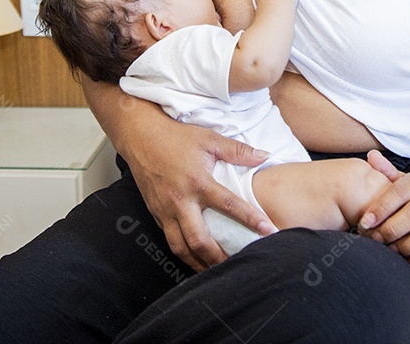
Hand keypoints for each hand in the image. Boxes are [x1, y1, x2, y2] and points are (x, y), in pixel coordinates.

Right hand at [126, 115, 274, 270]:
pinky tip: (196, 257)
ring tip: (216, 271)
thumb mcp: (209, 139)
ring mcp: (165, 210)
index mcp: (198, 182)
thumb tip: (264, 155)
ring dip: (198, 263)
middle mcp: (181, 201)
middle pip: (199, 240)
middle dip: (218, 258)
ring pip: (181, 248)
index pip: (228, 205)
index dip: (250, 219)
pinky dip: (184, 252)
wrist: (141, 137)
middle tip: (237, 266)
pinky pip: (170, 240)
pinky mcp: (156, 214)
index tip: (268, 231)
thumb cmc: (176, 137)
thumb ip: (237, 150)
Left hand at [358, 150, 409, 275]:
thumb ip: (386, 173)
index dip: (381, 208)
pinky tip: (409, 259)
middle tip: (375, 239)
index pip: (400, 191)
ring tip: (391, 250)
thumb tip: (371, 156)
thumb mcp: (402, 183)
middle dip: (392, 229)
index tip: (365, 222)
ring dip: (407, 246)